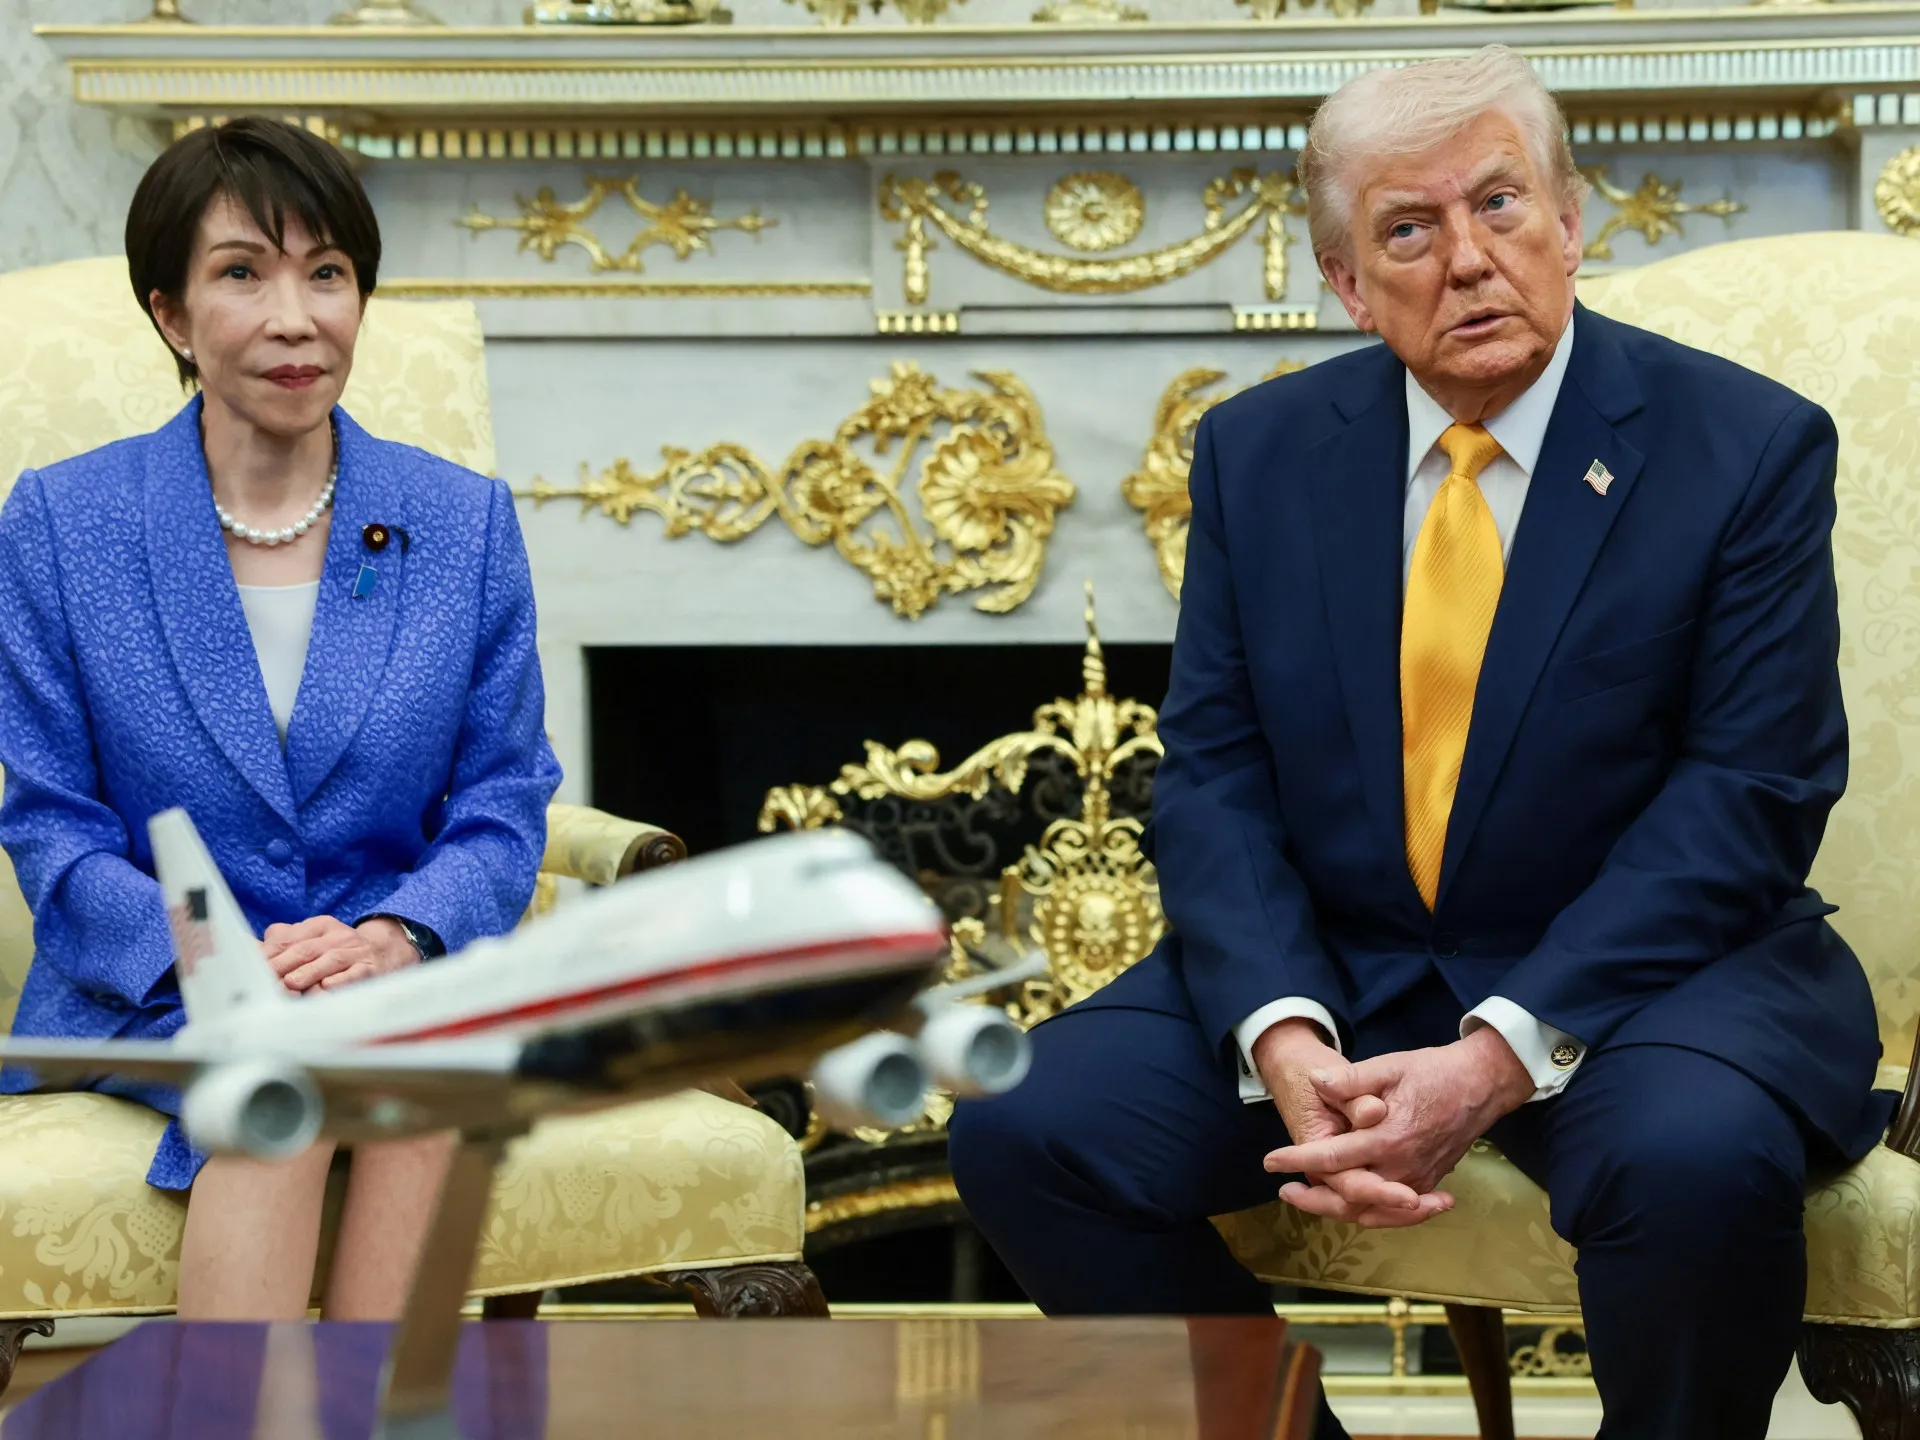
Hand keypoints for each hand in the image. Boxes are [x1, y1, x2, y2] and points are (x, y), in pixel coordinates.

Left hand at [264, 916, 420, 993]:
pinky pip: (355, 974)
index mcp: (320, 926)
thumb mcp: (312, 940)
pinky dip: (341, 981)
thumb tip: (246, 946)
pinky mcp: (371, 968)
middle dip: (283, 964)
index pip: (289, 938)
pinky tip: (327, 987)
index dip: (269, 953)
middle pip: (306, 949)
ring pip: (330, 959)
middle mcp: (339, 936)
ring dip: (310, 971)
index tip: (251, 968)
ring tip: (291, 983)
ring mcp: (356, 952)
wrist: (386, 952)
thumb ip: (282, 942)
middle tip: (264, 980)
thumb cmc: (338, 952)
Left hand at [1251, 1018, 1444, 1228]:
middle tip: (1285, 1190)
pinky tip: (1352, 1209)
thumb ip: (1351, 1079)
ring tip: (1310, 1199)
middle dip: (1313, 1199)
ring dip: (1338, 1211)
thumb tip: (1315, 1082)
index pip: (1332, 1157)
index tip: (1269, 1160)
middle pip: (1349, 1198)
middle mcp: (1402, 1167)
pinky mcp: (1429, 1182)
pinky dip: (1371, 1214)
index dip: (1296, 1159)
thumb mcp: (1389, 1066)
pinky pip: (1396, 1212)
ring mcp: (1418, 1180)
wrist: (1482, 1085)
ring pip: (1372, 1211)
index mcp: (1388, 1138)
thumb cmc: (1433, 1072)